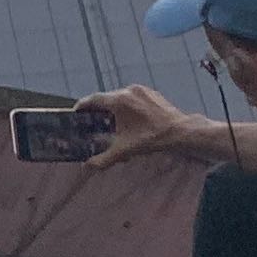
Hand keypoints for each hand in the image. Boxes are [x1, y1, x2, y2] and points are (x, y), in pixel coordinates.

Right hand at [76, 82, 198, 166]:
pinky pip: (132, 97)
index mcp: (119, 101)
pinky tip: (129, 119)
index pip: (93, 100)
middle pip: (106, 98)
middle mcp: (128, 91)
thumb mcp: (124, 151)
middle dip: (98, 109)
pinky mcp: (151, 93)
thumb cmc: (151, 139)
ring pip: (119, 96)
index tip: (75, 113)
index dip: (82, 106)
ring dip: (113, 107)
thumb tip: (86, 166)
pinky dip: (126, 105)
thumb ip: (102, 159)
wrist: (181, 132)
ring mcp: (141, 90)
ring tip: (111, 121)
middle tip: (93, 121)